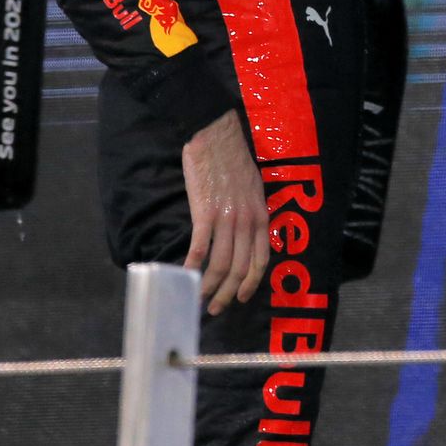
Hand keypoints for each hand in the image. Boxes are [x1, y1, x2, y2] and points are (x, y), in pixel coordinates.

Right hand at [180, 110, 268, 316]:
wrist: (216, 136)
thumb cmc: (233, 160)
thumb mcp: (254, 188)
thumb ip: (252, 212)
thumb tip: (246, 234)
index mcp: (261, 216)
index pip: (261, 259)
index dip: (251, 283)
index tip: (242, 298)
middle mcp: (248, 221)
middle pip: (239, 268)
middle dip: (228, 294)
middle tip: (215, 309)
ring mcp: (227, 218)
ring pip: (220, 264)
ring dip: (208, 286)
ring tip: (198, 299)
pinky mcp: (205, 213)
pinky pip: (200, 247)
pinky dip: (192, 266)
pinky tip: (184, 275)